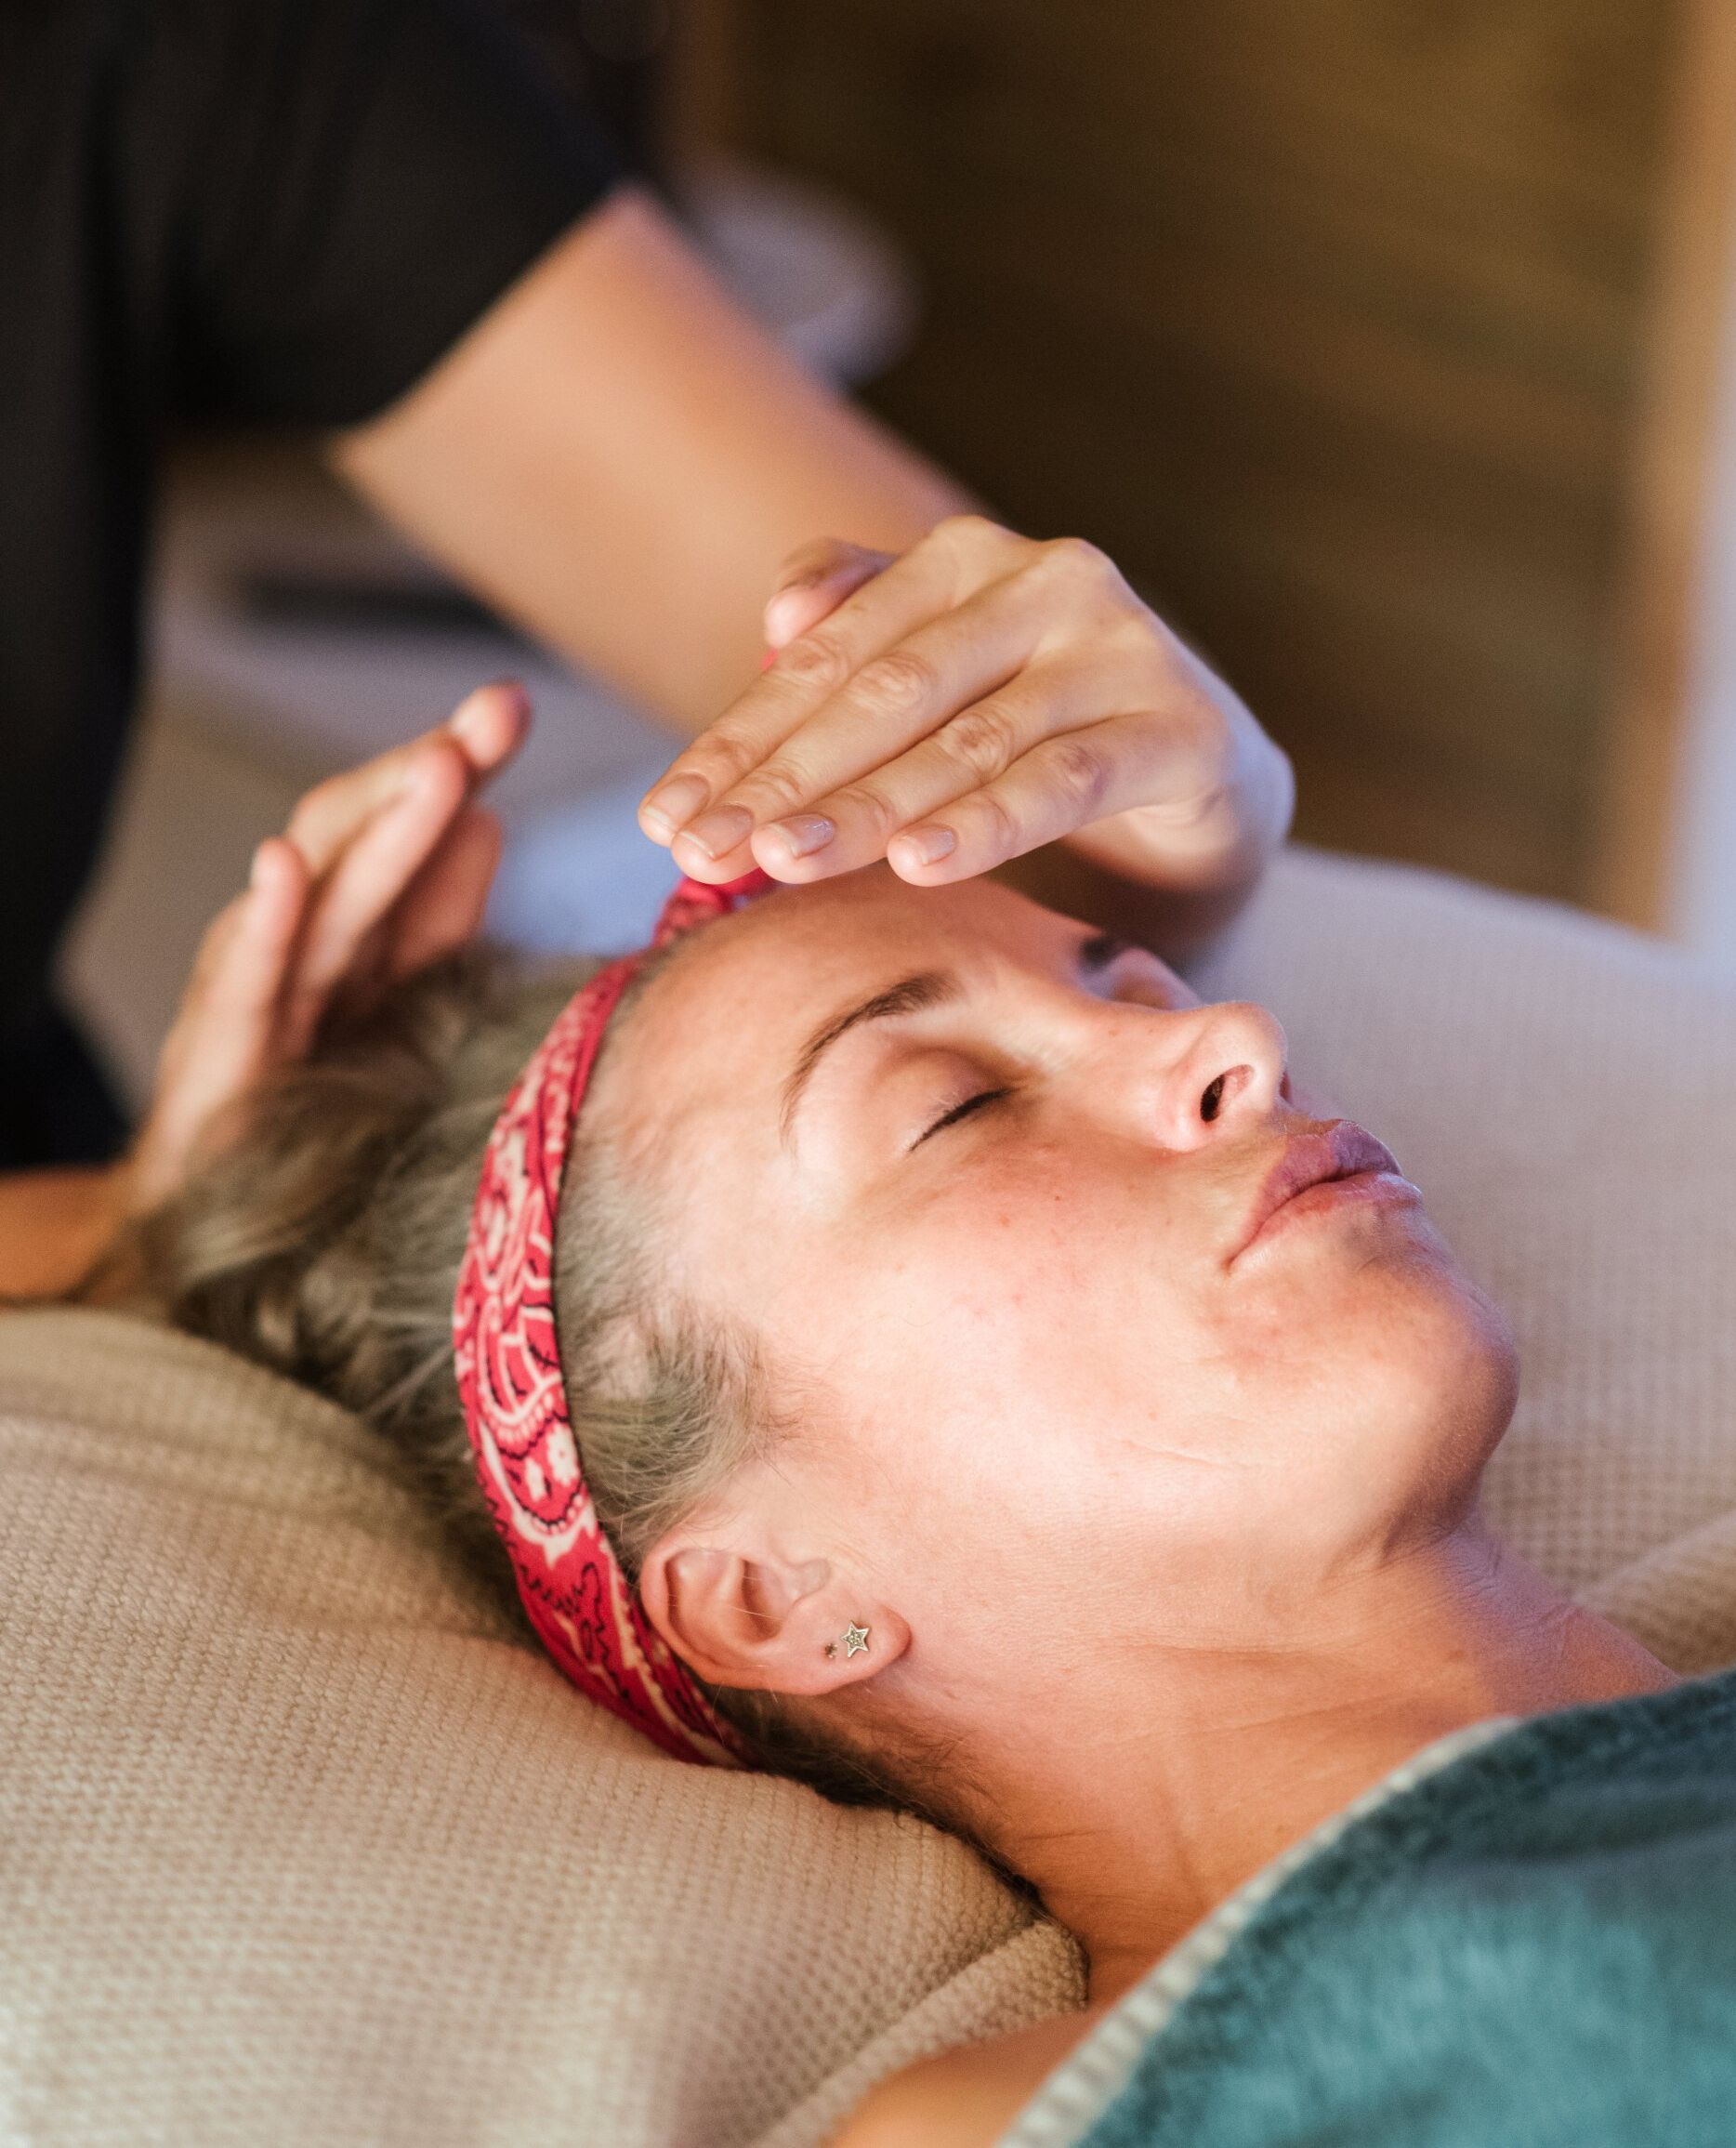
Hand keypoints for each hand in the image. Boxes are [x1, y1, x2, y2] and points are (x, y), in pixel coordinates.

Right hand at [127, 682, 527, 1211]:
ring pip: (324, 898)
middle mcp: (304, 946)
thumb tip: (490, 822)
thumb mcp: (396, 1004)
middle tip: (492, 715)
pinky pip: (244, 984)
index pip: (408, 831)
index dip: (457, 767)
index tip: (510, 704)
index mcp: (358, 932)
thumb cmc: (310, 1105)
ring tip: (439, 767)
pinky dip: (262, 923)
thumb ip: (438, 919)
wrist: (216, 1222)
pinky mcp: (220, 1058)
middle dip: (429, 772)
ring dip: (379, 827)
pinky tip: (280, 867)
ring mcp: (260, 994)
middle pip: (365, 841)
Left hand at [636, 516, 1291, 892]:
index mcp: (962, 560)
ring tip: (781, 861)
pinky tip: (918, 861)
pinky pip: (1066, 778)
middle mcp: (1044, 582)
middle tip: (700, 850)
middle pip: (886, 694)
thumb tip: (776, 617)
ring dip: (865, 807)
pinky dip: (988, 820)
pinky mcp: (1180, 728)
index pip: (827, 658)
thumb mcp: (940, 681)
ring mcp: (1118, 649)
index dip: (737, 742)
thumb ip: (857, 632)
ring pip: (967, 741)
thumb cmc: (1040, 728)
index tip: (663, 819)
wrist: (1198, 774)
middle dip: (783, 780)